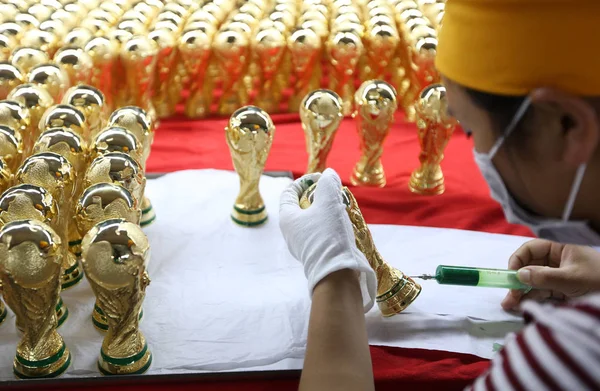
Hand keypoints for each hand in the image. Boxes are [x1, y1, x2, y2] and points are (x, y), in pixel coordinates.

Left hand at [279, 169, 376, 311]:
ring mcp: (302, 244)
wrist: (337, 273)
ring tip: (341, 206)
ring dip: (326, 209)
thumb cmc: (328, 235)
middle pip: (301, 205)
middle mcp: (291, 232)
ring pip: (312, 219)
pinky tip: (343, 223)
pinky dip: (330, 223)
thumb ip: (328, 184)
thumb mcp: (329, 203)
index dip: (304, 181)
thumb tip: (328, 175)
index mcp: (287, 218)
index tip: (321, 178)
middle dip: (317, 195)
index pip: (289, 192)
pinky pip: (320, 232)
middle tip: (333, 192)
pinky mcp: (315, 253)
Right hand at [501, 239, 599, 309]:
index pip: (533, 249)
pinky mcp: (564, 292)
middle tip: (508, 294)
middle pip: (531, 266)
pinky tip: (522, 305)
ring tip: (509, 304)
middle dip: (517, 279)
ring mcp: (561, 277)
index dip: (519, 259)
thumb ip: (544, 277)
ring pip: (535, 281)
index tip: (511, 274)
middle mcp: (559, 261)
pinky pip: (543, 293)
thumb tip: (519, 275)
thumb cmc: (599, 282)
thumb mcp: (571, 279)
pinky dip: (532, 298)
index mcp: (562, 250)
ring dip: (522, 292)